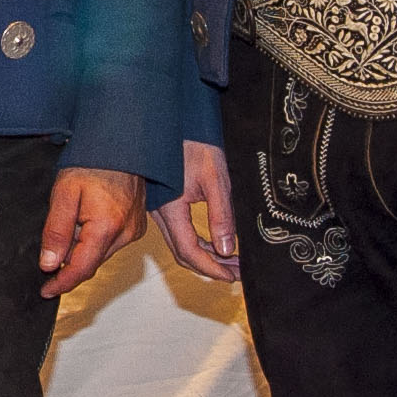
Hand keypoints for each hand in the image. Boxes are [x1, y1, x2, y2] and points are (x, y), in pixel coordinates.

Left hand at [40, 165, 143, 299]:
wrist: (121, 143)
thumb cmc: (94, 161)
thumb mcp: (64, 193)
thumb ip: (55, 231)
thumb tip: (49, 263)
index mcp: (107, 227)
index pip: (81, 268)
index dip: (62, 283)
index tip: (47, 291)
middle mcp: (125, 233)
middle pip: (91, 261)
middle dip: (69, 259)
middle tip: (52, 242)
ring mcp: (134, 229)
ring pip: (101, 252)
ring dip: (82, 247)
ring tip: (72, 217)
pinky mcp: (137, 225)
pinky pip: (111, 242)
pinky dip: (95, 238)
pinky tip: (87, 217)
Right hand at [154, 141, 240, 282]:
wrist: (176, 120)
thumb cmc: (196, 143)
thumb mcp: (216, 179)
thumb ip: (221, 216)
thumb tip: (227, 249)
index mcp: (171, 209)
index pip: (190, 251)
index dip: (212, 269)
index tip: (233, 276)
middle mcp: (161, 213)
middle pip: (183, 253)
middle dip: (210, 266)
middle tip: (236, 271)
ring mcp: (161, 209)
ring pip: (181, 244)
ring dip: (206, 256)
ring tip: (232, 260)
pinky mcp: (165, 204)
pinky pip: (180, 232)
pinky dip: (198, 242)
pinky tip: (216, 242)